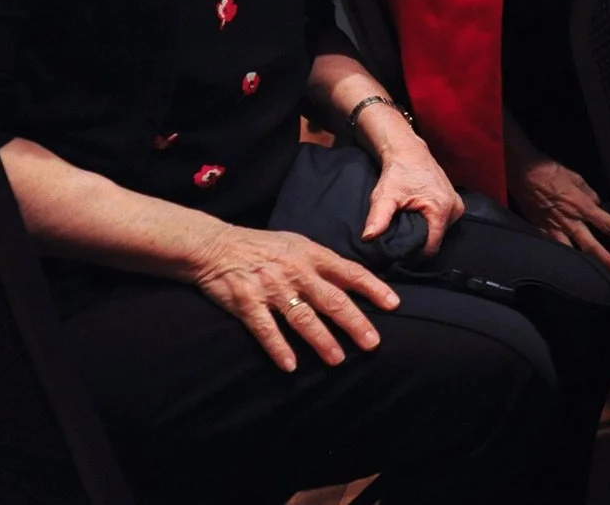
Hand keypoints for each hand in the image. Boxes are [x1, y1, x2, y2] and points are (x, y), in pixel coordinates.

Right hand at [186, 223, 398, 371]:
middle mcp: (296, 272)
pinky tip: (290, 365)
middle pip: (332, 300)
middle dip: (354, 322)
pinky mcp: (247, 303)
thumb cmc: (263, 247)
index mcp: (312, 255)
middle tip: (372, 343)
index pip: (350, 272)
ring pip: (303, 318)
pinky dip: (279, 348)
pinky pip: (266, 329)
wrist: (216, 246)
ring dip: (322, 340)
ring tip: (338, 359)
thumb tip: (353, 281)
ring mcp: (271, 288)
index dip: (373, 288)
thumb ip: (323, 263)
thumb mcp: (298, 245)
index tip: (393, 305)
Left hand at [360, 128, 464, 257]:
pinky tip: (419, 219)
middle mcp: (454, 208)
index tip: (400, 253)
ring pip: (441, 232)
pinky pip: (444, 223)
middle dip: (420, 243)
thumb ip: (378, 218)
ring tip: (410, 227)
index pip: (432, 247)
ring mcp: (457, 205)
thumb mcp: (385, 195)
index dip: (415, 254)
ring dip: (427, 233)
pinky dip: (432, 224)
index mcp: (441, 209)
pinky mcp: (456, 202)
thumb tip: (368, 238)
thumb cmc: (397, 173)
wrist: (410, 152)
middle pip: (437, 240)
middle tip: (402, 237)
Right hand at [509, 150, 609, 278]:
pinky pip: (555, 249)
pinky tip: (570, 268)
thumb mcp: (576, 178)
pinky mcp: (542, 233)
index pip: (607, 224)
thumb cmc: (550, 171)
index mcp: (582, 206)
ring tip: (597, 280)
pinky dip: (564, 258)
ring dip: (586, 266)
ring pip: (573, 254)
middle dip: (607, 261)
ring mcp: (555, 230)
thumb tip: (598, 206)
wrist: (523, 173)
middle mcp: (571, 222)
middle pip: (592, 247)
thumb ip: (590, 195)